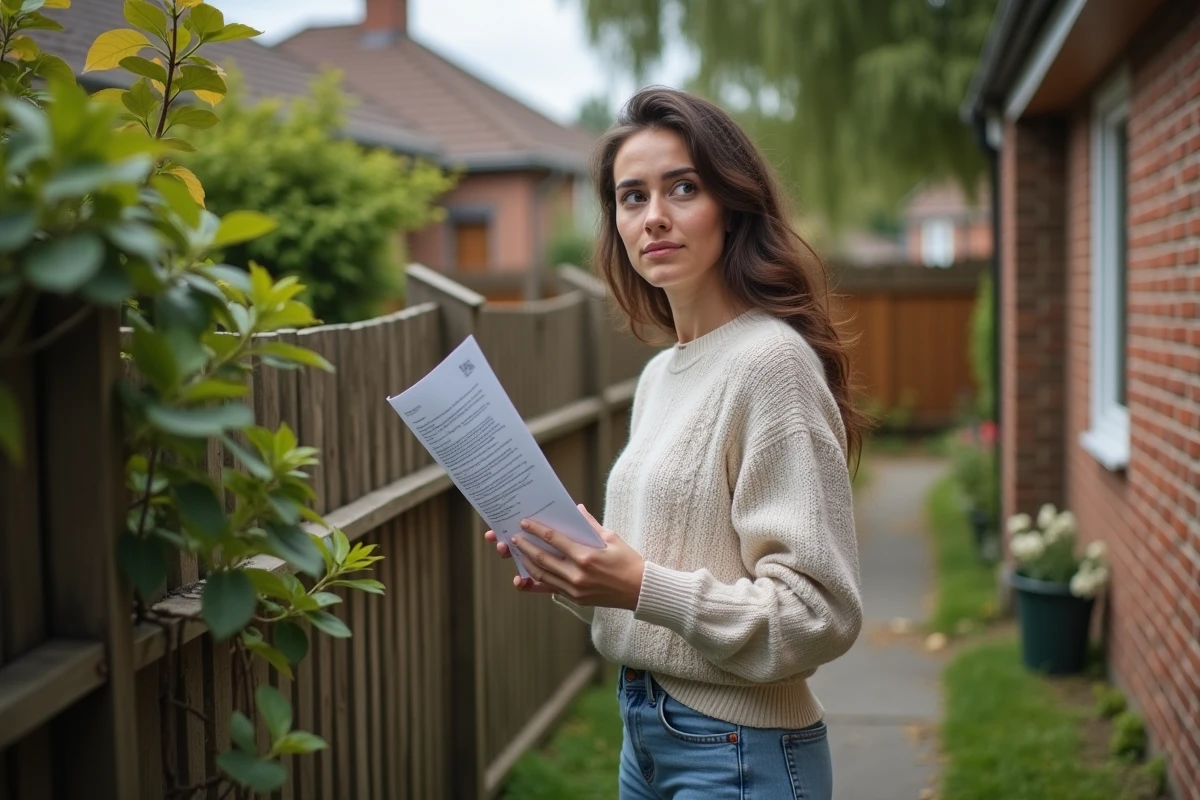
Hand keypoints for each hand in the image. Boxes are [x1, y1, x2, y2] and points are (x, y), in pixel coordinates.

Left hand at [483, 505, 644, 609]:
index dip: (537, 530)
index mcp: (586, 556)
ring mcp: (574, 589)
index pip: (555, 540)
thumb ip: (591, 525)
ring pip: (542, 575)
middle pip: (543, 558)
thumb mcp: (612, 538)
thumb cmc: (627, 561)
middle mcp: (577, 574)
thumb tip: (577, 510)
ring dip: (527, 563)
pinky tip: (525, 576)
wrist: (639, 590)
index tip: (525, 523)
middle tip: (514, 538)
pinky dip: (536, 582)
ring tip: (518, 553)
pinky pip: (550, 589)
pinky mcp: (575, 598)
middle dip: (526, 547)